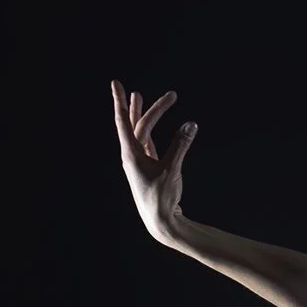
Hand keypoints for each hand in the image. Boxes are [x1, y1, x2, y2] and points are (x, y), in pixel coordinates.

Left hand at [110, 79, 195, 242]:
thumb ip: (180, 146)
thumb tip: (190, 124)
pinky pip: (146, 144)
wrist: (160, 222)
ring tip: (138, 97)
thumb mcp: (172, 170)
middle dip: (150, 108)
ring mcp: (139, 162)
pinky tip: (149, 125)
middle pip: (138, 124)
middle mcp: (132, 155)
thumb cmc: (162, 198)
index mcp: (131, 153)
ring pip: (140, 133)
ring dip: (142, 115)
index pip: (124, 121)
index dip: (120, 101)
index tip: (115, 83)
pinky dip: (149, 133)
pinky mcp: (148, 169)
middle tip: (172, 96)